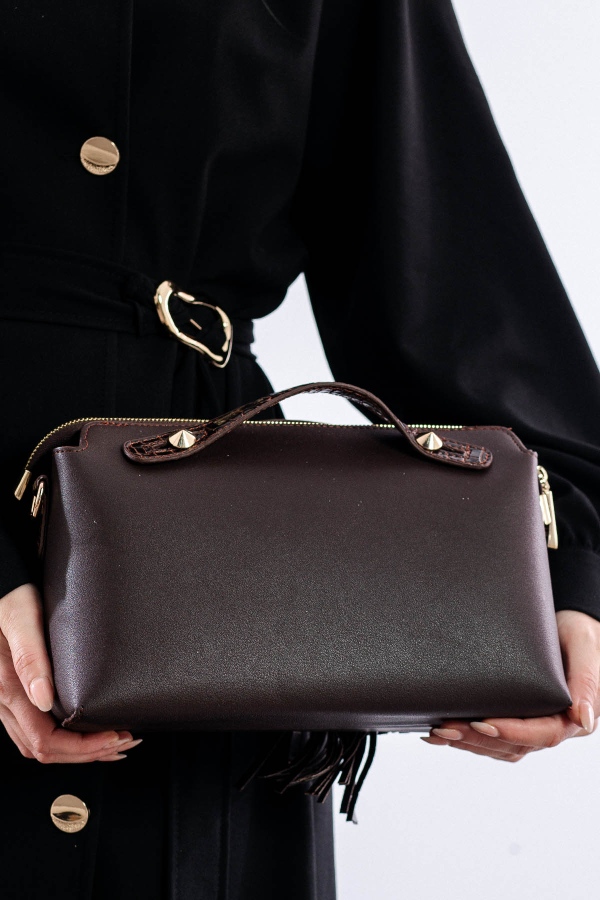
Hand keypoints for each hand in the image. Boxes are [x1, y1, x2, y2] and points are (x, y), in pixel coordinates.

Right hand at [0, 582, 142, 761]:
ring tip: (115, 742)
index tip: (116, 736)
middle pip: (45, 751)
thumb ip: (30, 657)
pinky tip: (88, 733)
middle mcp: (3, 702)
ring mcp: (7, 702)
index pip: (45, 740)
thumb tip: (44, 700)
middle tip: (127, 741)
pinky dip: (66, 741)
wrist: (0, 588)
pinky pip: (36, 731)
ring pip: (40, 745)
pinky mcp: (14, 694)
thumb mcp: (21, 618)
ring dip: (79, 751)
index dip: (83, 747)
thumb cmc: (10, 597)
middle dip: (88, 753)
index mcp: (7, 688)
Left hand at [421, 609, 599, 760]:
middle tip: (446, 728)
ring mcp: (533, 725)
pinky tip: (442, 733)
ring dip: (468, 742)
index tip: (482, 724)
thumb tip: (583, 719)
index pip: (542, 734)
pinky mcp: (518, 717)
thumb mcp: (585, 648)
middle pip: (515, 745)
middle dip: (478, 739)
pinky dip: (468, 738)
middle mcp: (553, 725)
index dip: (511, 732)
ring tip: (438, 732)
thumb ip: (587, 683)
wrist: (567, 627)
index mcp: (572, 715)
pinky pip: (494, 737)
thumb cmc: (580, 635)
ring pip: (500, 746)